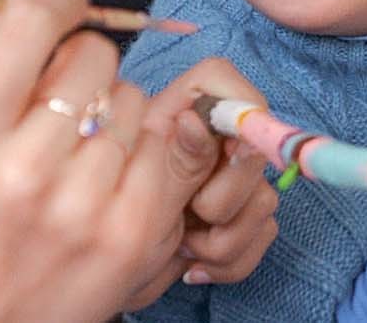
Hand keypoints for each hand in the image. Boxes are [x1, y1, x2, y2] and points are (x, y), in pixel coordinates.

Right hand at [0, 0, 223, 322]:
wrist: (0, 314)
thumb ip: (7, 39)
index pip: (29, 25)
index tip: (65, 4)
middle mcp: (21, 170)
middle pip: (94, 57)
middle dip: (89, 66)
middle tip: (67, 108)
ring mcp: (82, 204)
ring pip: (133, 99)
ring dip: (118, 114)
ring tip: (86, 154)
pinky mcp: (133, 228)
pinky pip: (163, 146)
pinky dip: (147, 153)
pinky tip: (116, 180)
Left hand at [122, 59, 278, 307]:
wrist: (103, 288)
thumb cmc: (103, 239)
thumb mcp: (138, 201)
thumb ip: (176, 160)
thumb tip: (195, 119)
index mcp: (174, 119)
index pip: (218, 78)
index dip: (236, 104)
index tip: (233, 148)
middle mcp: (206, 143)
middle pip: (253, 143)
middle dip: (229, 193)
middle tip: (193, 213)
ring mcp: (228, 181)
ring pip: (264, 196)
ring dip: (226, 237)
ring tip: (184, 248)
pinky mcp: (240, 217)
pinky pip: (264, 231)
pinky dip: (231, 260)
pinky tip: (194, 267)